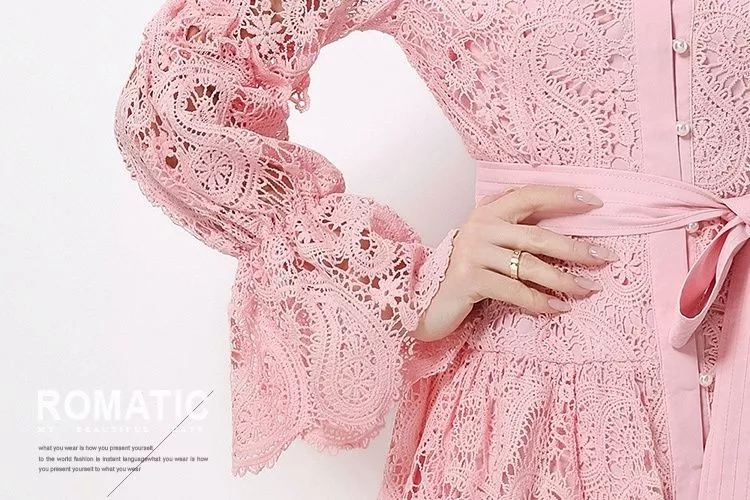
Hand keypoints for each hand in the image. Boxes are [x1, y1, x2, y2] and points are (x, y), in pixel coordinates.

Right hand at [410, 184, 619, 341]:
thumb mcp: (486, 240)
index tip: (595, 201)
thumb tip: (563, 223)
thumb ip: (512, 227)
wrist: (425, 296)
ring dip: (565, 279)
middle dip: (577, 247)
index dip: (562, 196)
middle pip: (538, 236)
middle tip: (606, 257)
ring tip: (589, 288)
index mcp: (487, 211)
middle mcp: (480, 228)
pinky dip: (541, 302)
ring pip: (531, 266)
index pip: (529, 195)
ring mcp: (473, 254)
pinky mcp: (470, 280)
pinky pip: (516, 291)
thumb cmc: (466, 269)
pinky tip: (560, 308)